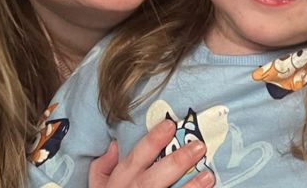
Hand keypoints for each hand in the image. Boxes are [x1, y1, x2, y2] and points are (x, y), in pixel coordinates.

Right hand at [89, 119, 214, 187]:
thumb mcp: (97, 187)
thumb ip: (103, 167)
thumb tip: (114, 144)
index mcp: (119, 182)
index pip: (136, 158)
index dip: (152, 141)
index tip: (170, 125)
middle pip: (155, 177)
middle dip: (177, 161)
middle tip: (199, 146)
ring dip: (190, 187)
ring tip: (209, 175)